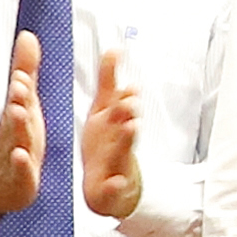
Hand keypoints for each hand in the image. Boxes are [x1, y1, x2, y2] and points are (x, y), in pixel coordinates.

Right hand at [0, 35, 46, 217]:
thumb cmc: (13, 137)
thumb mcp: (22, 101)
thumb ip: (25, 70)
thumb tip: (28, 36)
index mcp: (15, 113)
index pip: (17, 96)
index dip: (20, 85)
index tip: (22, 73)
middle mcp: (12, 132)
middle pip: (13, 115)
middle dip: (17, 100)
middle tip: (21, 87)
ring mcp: (12, 155)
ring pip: (14, 140)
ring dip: (17, 127)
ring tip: (19, 113)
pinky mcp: (19, 178)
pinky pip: (20, 172)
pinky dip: (20, 165)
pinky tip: (22, 156)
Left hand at [79, 51, 143, 220]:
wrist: (111, 185)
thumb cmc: (108, 143)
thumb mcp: (104, 109)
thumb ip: (108, 80)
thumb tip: (114, 49)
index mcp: (116, 121)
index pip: (123, 104)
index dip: (126, 96)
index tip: (130, 85)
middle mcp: (121, 140)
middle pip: (127, 123)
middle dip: (129, 112)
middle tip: (130, 102)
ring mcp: (118, 163)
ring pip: (124, 151)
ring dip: (128, 139)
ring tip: (132, 127)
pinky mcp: (112, 187)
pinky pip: (114, 187)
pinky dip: (115, 185)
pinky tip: (116, 182)